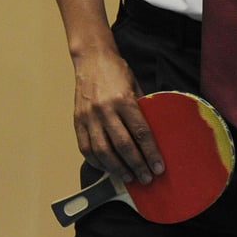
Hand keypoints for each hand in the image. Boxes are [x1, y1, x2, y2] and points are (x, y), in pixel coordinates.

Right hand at [72, 49, 164, 185]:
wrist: (91, 59)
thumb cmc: (117, 72)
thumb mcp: (135, 86)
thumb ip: (141, 109)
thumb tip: (151, 133)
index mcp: (123, 99)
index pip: (140, 132)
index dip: (150, 153)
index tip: (159, 166)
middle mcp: (105, 110)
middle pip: (123, 145)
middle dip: (137, 165)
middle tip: (147, 178)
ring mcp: (89, 117)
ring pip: (103, 151)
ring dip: (117, 168)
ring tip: (129, 177)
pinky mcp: (77, 121)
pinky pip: (86, 148)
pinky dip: (97, 162)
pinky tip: (107, 168)